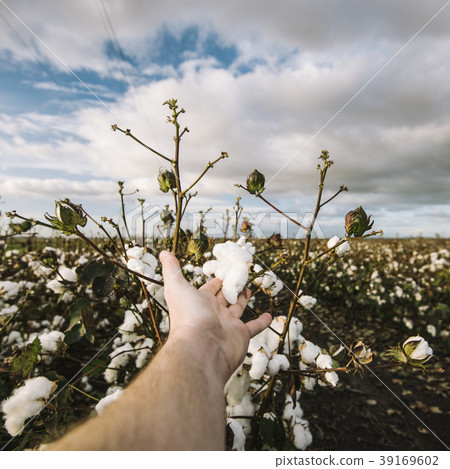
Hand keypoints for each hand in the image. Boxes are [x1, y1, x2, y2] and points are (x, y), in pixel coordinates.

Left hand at [159, 250, 271, 380]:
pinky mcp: (240, 335)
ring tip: (249, 288)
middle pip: (224, 297)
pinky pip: (253, 327)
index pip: (210, 288)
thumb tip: (164, 252)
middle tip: (240, 276)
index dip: (217, 279)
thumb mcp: (177, 286)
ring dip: (243, 299)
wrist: (201, 349)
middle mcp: (213, 313)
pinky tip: (269, 316)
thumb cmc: (188, 316)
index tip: (226, 269)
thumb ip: (172, 269)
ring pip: (237, 309)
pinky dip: (261, 322)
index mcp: (200, 302)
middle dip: (231, 287)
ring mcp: (227, 324)